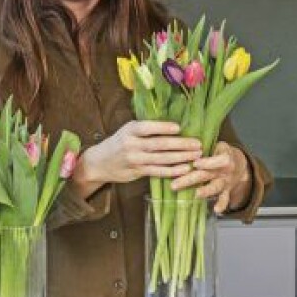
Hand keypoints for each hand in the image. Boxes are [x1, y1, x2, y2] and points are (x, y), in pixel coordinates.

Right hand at [80, 121, 202, 184]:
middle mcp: (132, 144)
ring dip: (181, 157)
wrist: (99, 162)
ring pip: (162, 159)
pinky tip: (185, 169)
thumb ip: (146, 128)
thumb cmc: (120, 142)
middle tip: (198, 144)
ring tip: (196, 155)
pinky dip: (173, 170)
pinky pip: (158, 171)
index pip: (148, 127)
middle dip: (181, 144)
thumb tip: (174, 125)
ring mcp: (135, 159)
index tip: (179, 128)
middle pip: (160, 144)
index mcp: (131, 129)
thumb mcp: (128, 130)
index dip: (163, 128)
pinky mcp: (138, 172)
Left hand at [171, 141, 250, 213]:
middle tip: (174, 184)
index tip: (195, 163)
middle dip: (190, 180)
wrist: (238, 164)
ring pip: (215, 187)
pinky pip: (225, 199)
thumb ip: (205, 146)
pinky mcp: (226, 191)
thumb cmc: (221, 152)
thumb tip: (182, 144)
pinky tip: (216, 210)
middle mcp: (225, 170)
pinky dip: (222, 205)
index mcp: (224, 156)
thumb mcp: (217, 145)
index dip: (208, 162)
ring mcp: (225, 181)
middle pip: (207, 175)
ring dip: (205, 191)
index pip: (219, 159)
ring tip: (196, 194)